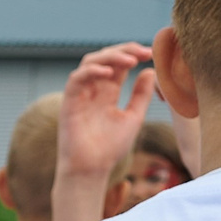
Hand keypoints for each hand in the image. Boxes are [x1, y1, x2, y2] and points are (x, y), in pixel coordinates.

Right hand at [59, 41, 155, 181]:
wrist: (91, 169)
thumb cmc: (110, 148)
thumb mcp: (133, 117)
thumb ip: (140, 95)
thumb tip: (150, 70)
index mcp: (108, 92)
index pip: (119, 64)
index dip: (133, 54)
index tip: (151, 53)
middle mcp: (93, 90)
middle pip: (105, 58)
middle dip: (124, 50)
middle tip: (143, 52)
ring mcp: (80, 94)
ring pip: (90, 62)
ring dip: (110, 57)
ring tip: (130, 60)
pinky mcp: (69, 102)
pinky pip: (76, 78)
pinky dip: (91, 71)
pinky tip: (109, 73)